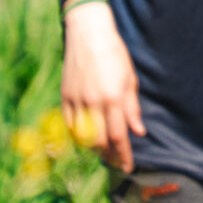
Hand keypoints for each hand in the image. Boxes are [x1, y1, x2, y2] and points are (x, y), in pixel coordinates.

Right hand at [61, 1, 146, 172]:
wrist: (88, 35)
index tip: (128, 166)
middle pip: (99, 141)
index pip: (118, 136)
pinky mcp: (64, 97)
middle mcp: (93, 102)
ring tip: (104, 152)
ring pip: (82, 136)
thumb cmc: (114, 55)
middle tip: (116, 161)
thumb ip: (132, 108)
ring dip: (94, 148)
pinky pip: (69, 125)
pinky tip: (87, 139)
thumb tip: (138, 132)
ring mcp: (76, 100)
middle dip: (109, 155)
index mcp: (113, 97)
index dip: (123, 154)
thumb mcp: (129, 79)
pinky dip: (78, 136)